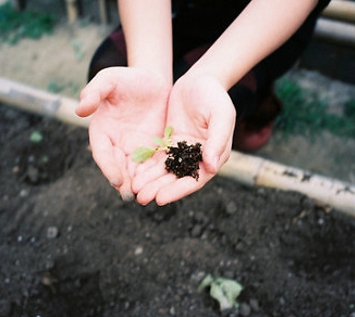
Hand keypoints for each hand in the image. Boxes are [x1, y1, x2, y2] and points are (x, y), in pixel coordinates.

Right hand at [76, 67, 170, 200]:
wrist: (154, 81)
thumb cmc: (128, 78)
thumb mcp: (110, 79)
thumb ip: (94, 91)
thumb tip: (79, 109)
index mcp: (102, 131)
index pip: (103, 153)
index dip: (109, 167)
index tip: (117, 179)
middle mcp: (116, 145)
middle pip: (118, 167)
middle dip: (124, 182)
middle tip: (131, 195)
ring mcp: (134, 150)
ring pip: (135, 171)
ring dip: (139, 185)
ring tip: (146, 197)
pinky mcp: (152, 151)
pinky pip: (153, 166)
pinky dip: (155, 178)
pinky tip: (162, 187)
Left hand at [132, 74, 235, 204]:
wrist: (200, 79)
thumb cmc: (214, 96)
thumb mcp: (220, 114)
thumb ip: (217, 139)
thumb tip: (211, 166)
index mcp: (214, 155)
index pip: (196, 179)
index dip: (179, 190)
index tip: (161, 198)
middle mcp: (199, 158)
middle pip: (178, 179)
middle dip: (160, 189)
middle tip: (142, 198)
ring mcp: (183, 151)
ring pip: (166, 171)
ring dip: (151, 182)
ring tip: (135, 190)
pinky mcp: (170, 143)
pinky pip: (157, 158)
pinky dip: (147, 167)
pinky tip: (134, 174)